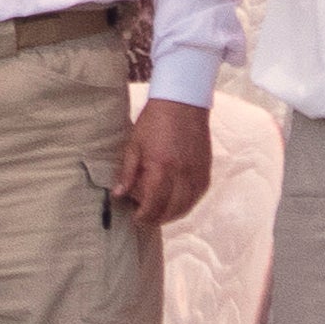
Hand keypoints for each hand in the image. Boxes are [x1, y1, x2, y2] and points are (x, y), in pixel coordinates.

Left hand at [109, 96, 212, 228]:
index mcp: (162, 168)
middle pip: (172, 210)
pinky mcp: (206, 170)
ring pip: (188, 206)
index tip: (135, 218)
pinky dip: (187, 204)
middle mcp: (183, 174)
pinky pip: (198, 196)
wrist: (182, 104)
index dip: (144, 216)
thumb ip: (128, 173)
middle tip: (145, 219)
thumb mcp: (133, 145)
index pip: (154, 204)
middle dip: (157, 219)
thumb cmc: (154, 122)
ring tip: (159, 214)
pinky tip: (176, 203)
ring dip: (173, 214)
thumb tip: (118, 195)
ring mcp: (197, 173)